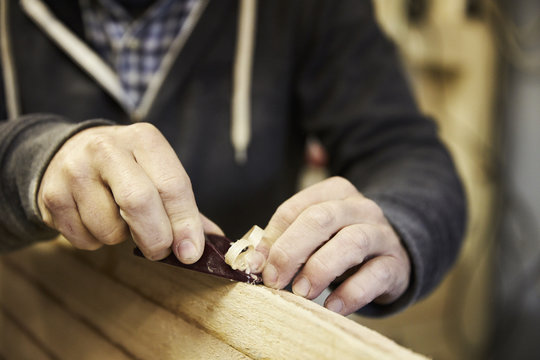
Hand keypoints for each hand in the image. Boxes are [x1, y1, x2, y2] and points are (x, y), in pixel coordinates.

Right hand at [37, 123, 221, 262]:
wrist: (67, 154)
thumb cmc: (126, 169)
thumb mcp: (157, 173)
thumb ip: (186, 207)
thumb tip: (216, 242)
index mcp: (144, 139)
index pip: (173, 185)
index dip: (185, 223)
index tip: (191, 252)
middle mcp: (108, 148)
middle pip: (139, 202)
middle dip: (156, 238)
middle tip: (160, 250)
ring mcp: (75, 170)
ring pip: (110, 228)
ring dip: (122, 238)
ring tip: (118, 218)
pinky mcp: (52, 195)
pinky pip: (85, 239)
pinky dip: (97, 241)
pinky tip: (94, 219)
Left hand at [249, 177, 410, 314]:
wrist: (392, 256)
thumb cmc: (341, 245)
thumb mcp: (315, 236)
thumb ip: (286, 242)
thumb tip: (254, 263)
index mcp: (334, 193)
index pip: (295, 209)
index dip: (272, 238)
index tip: (256, 266)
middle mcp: (359, 207)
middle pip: (321, 219)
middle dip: (291, 250)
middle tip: (274, 280)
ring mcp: (381, 233)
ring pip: (352, 241)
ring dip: (320, 269)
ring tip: (301, 293)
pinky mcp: (396, 264)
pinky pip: (375, 275)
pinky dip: (351, 293)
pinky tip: (333, 307)